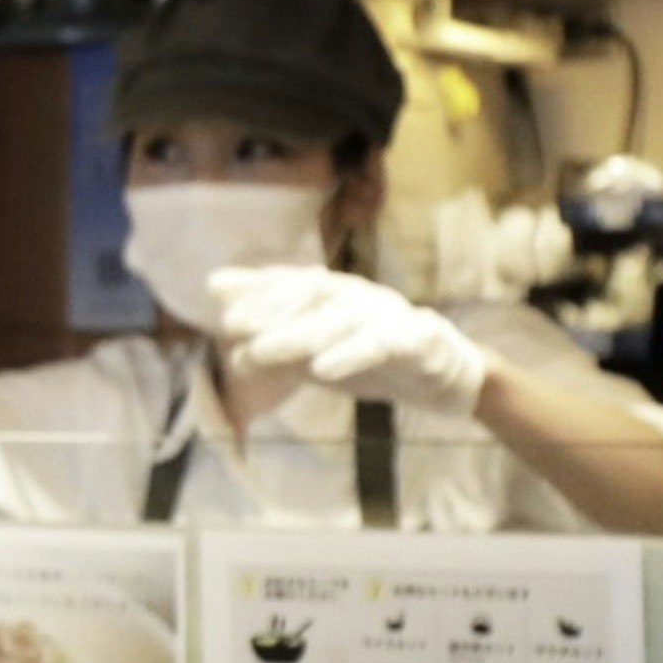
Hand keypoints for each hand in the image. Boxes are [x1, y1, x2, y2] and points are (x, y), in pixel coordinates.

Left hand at [211, 265, 491, 418]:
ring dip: (297, 336)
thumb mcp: (320, 352)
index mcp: (339, 296)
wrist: (444, 378)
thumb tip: (227, 337)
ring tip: (259, 351)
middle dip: (269, 307)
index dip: (257, 286)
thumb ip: (278, 340)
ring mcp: (391, 316)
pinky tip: (321, 369)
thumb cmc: (374, 358)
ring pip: (341, 321)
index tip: (217, 292)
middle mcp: (362, 298)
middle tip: (229, 323)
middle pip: (313, 296)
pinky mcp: (419, 341)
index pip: (294, 284)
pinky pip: (383, 345)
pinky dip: (351, 355)